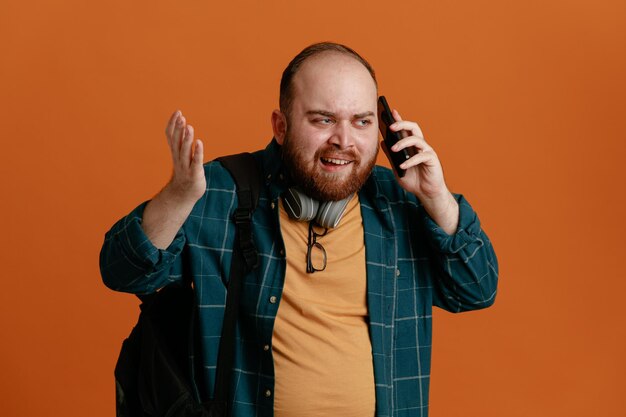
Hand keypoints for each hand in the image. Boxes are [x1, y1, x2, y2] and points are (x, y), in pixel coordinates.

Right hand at [163, 110, 205, 204]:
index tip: (178, 112)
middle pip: (177, 141)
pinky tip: (199, 142)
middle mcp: (178, 158)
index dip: (173, 124)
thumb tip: (183, 124)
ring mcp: (186, 166)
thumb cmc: (185, 171)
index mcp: (175, 152)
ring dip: (187, 138)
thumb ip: (182, 141)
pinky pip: (196, 161)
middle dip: (178, 129)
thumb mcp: (182, 155)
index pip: (171, 136)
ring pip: (185, 151)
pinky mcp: (195, 173)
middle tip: (181, 117)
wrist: (184, 194)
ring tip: (189, 126)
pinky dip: (197, 152)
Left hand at [384, 109, 458, 233]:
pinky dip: (411, 161)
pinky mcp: (432, 160)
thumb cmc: (413, 180)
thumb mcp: (397, 168)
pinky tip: (402, 166)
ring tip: (393, 148)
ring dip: (403, 142)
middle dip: (402, 124)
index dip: (399, 119)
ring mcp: (427, 152)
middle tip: (391, 126)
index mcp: (412, 146)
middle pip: (414, 128)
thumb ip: (392, 156)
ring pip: (417, 139)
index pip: (406, 129)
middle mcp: (420, 145)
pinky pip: (422, 156)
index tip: (390, 112)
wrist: (426, 193)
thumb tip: (383, 142)